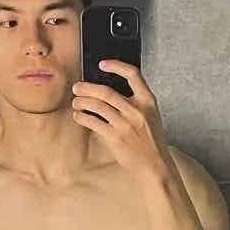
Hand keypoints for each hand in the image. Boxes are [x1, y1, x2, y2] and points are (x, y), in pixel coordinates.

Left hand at [71, 59, 171, 179]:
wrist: (154, 164)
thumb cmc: (150, 140)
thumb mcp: (150, 116)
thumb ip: (135, 103)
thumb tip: (108, 92)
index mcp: (148, 101)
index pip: (133, 74)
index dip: (116, 66)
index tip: (102, 64)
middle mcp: (136, 110)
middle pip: (106, 91)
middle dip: (87, 88)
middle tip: (77, 87)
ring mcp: (125, 124)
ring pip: (97, 106)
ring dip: (82, 102)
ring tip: (76, 102)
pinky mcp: (116, 137)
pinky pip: (94, 122)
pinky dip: (83, 117)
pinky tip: (79, 116)